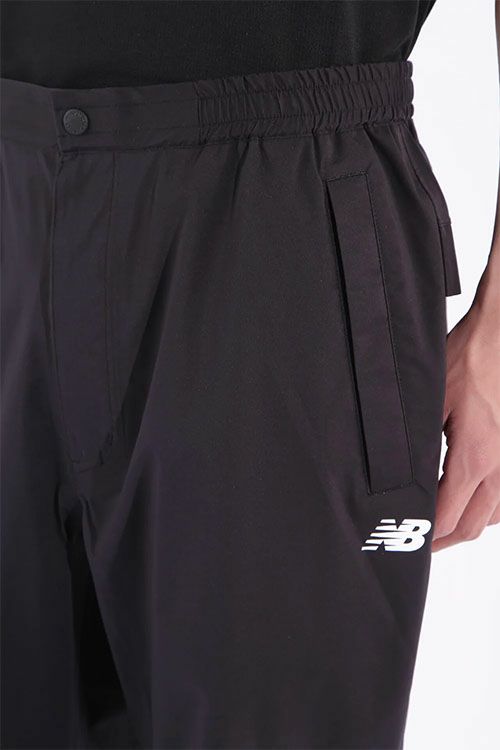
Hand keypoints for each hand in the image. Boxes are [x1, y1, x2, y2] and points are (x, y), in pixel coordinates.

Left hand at [433, 291, 499, 551]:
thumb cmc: (471, 359)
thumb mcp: (431, 403)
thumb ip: (419, 446)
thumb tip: (404, 476)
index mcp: (475, 458)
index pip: (448, 518)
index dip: (427, 536)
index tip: (411, 541)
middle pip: (473, 525)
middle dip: (446, 539)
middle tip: (424, 543)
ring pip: (496, 515)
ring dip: (470, 524)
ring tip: (446, 525)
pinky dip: (493, 508)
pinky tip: (478, 502)